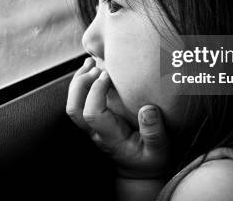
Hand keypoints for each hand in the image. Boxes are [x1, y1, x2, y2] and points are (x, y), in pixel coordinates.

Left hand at [66, 58, 170, 178]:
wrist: (139, 171)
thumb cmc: (150, 160)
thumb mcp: (159, 151)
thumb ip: (154, 132)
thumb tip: (148, 109)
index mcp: (110, 137)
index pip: (92, 114)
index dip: (96, 91)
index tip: (108, 75)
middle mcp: (96, 131)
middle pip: (74, 108)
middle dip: (81, 83)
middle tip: (97, 66)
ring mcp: (92, 126)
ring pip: (73, 103)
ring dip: (78, 81)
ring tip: (92, 62)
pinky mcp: (95, 119)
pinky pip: (80, 100)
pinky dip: (83, 83)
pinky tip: (94, 68)